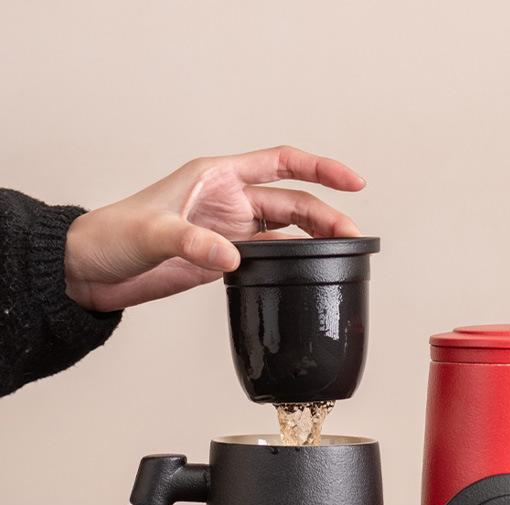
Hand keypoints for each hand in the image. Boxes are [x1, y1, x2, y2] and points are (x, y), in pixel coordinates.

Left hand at [64, 146, 365, 311]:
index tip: (352, 180)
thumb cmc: (112, 236)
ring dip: (315, 240)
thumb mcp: (152, 233)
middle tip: (353, 235)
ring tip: (343, 253)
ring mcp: (229, 230)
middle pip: (293, 202)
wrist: (90, 271)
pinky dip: (294, 260)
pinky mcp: (224, 258)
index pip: (280, 163)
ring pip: (287, 230)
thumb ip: (194, 243)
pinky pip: (271, 255)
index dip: (320, 168)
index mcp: (216, 177)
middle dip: (327, 216)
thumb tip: (234, 257)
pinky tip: (309, 270)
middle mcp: (229, 200)